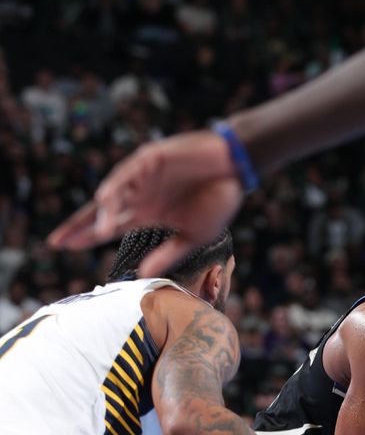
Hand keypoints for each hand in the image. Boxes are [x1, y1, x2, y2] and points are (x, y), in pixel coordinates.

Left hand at [47, 130, 242, 276]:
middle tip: (56, 242)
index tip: (63, 248)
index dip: (88, 236)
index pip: (110, 225)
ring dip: (103, 213)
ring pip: (113, 194)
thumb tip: (144, 276)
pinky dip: (118, 188)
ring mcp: (143, 175)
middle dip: (79, 225)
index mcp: (149, 212)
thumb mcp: (195, 235)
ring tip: (98, 232)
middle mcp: (141, 194)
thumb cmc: (219, 199)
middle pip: (102, 210)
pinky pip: (128, 174)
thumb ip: (169, 253)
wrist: (237, 168)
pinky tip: (108, 201)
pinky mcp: (150, 158)